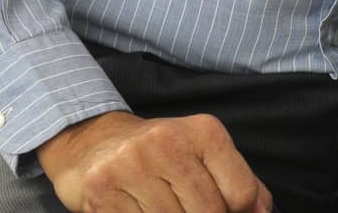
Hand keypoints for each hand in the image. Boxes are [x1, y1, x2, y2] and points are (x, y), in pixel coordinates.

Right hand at [36, 109, 274, 212]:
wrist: (95, 143)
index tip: (223, 211)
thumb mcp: (206, 154)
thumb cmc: (162, 155)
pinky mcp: (102, 190)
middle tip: (188, 210)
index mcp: (204, 131)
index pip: (241, 194)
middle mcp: (168, 142)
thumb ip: (241, 183)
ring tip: (166, 207)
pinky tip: (142, 210)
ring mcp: (132, 166)